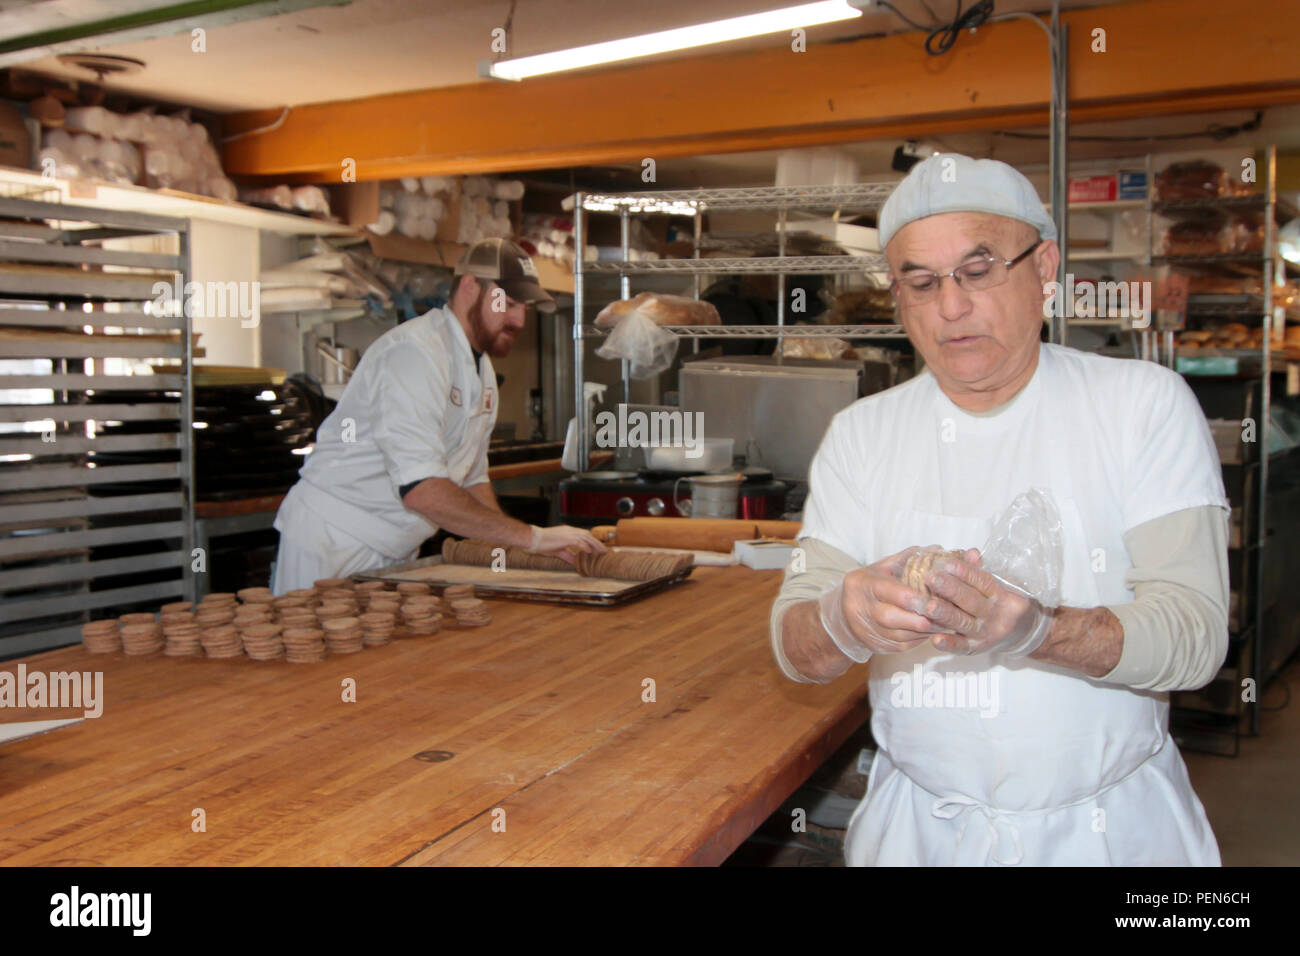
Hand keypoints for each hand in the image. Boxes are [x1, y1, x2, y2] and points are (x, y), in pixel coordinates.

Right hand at [528, 524, 607, 564]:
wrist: (532, 539)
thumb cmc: (542, 544)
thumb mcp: (558, 551)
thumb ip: (568, 555)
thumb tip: (576, 562)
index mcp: (568, 532)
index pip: (584, 535)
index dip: (592, 541)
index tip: (599, 548)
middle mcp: (570, 531)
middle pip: (588, 535)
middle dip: (597, 543)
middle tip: (604, 551)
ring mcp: (568, 533)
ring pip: (586, 538)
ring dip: (595, 545)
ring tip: (601, 552)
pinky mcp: (565, 538)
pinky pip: (578, 541)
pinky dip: (585, 546)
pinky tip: (589, 552)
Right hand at [820, 547, 953, 659]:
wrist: (842, 615)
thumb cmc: (868, 586)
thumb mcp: (882, 567)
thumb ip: (908, 559)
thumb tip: (938, 550)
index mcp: (863, 584)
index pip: (893, 593)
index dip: (918, 597)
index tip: (939, 596)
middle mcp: (860, 609)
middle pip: (893, 618)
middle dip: (922, 618)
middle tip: (946, 614)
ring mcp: (865, 630)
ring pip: (900, 636)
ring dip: (925, 631)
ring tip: (944, 623)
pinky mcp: (874, 646)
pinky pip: (901, 646)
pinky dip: (919, 639)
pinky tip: (931, 631)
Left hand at [919, 549, 1053, 655]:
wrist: (1024, 633)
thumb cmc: (1005, 603)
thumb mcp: (1002, 585)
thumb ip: (982, 570)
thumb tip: (971, 553)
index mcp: (1002, 596)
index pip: (983, 582)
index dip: (965, 573)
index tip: (946, 563)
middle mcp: (995, 615)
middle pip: (971, 601)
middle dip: (951, 590)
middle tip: (931, 579)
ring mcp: (986, 633)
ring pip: (964, 623)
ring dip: (944, 614)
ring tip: (927, 606)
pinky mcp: (977, 648)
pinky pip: (962, 647)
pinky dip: (949, 645)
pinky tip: (935, 640)